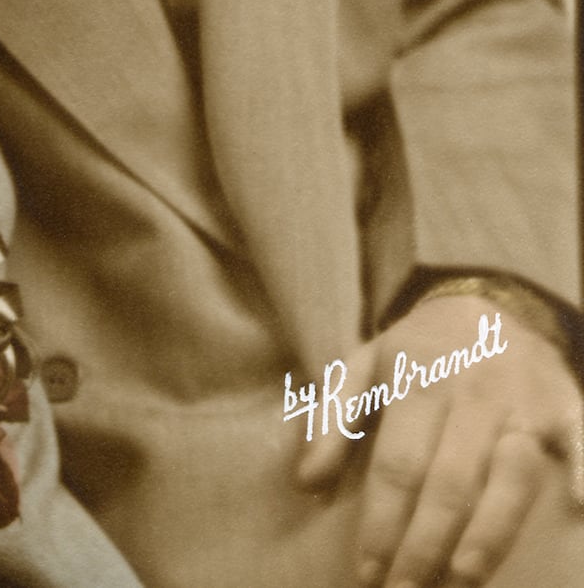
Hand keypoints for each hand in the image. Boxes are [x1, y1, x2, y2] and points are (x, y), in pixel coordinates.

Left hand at [297, 293, 582, 586]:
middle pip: (450, 482)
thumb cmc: (419, 349)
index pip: (397, 466)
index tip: (367, 571)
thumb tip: (306, 484)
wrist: (488, 302)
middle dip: (426, 544)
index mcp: (417, 380)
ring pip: (511, 478)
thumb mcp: (363, 366)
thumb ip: (331, 421)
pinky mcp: (565, 410)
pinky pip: (579, 444)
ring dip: (489, 534)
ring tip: (464, 579)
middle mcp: (471, 394)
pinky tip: (579, 512)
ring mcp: (522, 405)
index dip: (381, 522)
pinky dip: (583, 476)